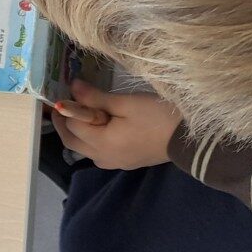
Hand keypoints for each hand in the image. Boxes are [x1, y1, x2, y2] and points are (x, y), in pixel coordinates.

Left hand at [50, 81, 182, 169]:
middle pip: (71, 141)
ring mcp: (115, 163)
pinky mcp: (125, 162)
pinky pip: (97, 153)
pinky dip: (89, 139)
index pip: (72, 124)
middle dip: (62, 122)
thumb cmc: (158, 118)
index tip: (66, 91)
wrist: (190, 141)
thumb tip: (72, 88)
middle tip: (61, 103)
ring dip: (75, 132)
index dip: (67, 107)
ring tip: (78, 112)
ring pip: (83, 149)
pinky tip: (96, 127)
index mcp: (101, 144)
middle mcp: (103, 158)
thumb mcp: (126, 103)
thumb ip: (95, 98)